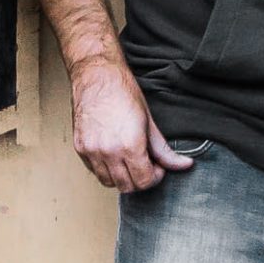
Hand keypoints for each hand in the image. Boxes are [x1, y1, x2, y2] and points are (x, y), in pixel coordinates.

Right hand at [71, 56, 195, 190]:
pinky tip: (114, 155)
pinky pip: (94, 171)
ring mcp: (91, 151)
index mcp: (130, 146)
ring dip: (122, 177)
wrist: (97, 76)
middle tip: (146, 165)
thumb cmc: (123, 93)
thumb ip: (164, 150)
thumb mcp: (149, 122)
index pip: (145, 181)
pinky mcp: (80, 148)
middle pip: (127, 186)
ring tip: (129, 160)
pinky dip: (106, 169)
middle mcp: (108, 152)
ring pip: (108, 182)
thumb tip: (183, 165)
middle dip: (140, 179)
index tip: (158, 167)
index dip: (156, 177)